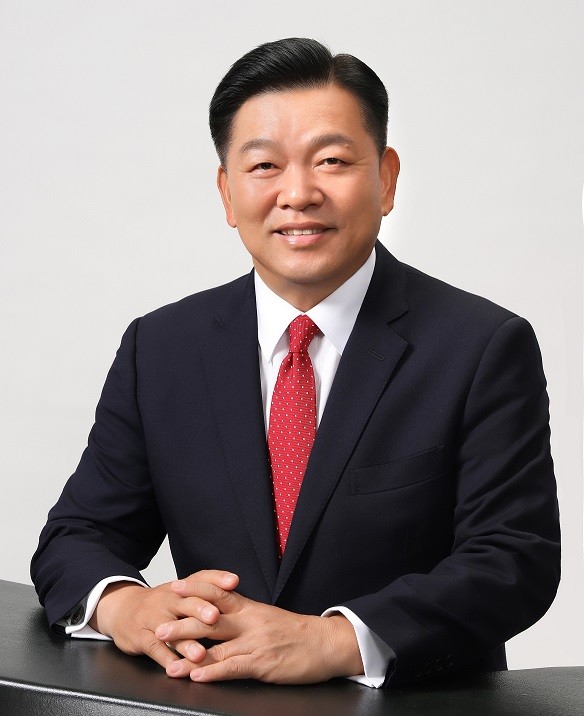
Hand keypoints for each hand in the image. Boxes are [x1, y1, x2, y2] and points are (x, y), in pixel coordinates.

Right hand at [88, 571, 238, 671]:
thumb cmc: (159, 603)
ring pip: (171, 630)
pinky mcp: (141, 637)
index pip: (201, 578)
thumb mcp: (178, 592)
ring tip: (200, 654)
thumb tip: (234, 583)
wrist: (122, 609)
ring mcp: (153, 618)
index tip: (233, 582)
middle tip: (215, 617)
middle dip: (201, 609)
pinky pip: (154, 649)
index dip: (217, 579)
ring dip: (186, 643)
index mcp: (181, 588)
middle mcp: (168, 600)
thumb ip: (204, 590)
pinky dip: (165, 659)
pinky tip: (176, 668)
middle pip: (186, 603)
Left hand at [157, 573, 363, 683]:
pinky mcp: (262, 663)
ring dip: (188, 654)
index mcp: (251, 608)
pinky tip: (197, 675)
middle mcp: (250, 622)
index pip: (218, 593)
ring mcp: (255, 643)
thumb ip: (245, 615)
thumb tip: (221, 614)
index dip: (195, 589)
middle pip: (210, 619)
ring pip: (216, 646)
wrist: (326, 643)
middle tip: (160, 627)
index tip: (175, 587)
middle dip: (182, 623)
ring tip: (167, 660)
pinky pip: (233, 666)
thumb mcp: (269, 617)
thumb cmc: (297, 633)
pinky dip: (213, 671)